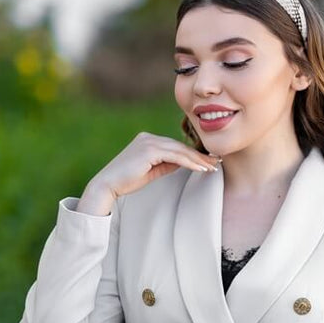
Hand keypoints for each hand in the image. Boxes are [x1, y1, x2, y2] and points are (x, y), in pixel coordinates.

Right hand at [77, 132, 219, 214]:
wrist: (108, 185)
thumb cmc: (127, 180)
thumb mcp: (152, 170)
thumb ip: (167, 164)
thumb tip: (184, 163)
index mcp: (147, 140)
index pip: (175, 146)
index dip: (192, 154)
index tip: (208, 161)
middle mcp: (148, 137)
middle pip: (179, 146)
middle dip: (199, 155)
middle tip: (216, 162)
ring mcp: (148, 142)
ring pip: (179, 150)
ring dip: (198, 159)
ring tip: (212, 167)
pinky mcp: (149, 150)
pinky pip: (175, 156)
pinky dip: (189, 162)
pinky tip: (201, 169)